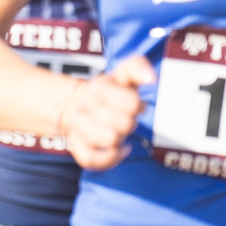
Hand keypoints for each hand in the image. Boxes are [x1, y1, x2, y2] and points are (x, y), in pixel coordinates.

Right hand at [60, 55, 151, 170]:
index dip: (137, 106)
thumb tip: (151, 78)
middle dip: (130, 123)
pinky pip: (90, 159)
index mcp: (98, 87)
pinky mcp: (76, 145)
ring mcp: (79, 126)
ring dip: (120, 138)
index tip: (133, 103)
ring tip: (117, 131)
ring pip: (110, 140)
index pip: (131, 103)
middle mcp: (86, 106)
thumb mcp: (122, 73)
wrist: (73, 103)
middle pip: (125, 124)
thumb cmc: (109, 91)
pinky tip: (119, 150)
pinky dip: (108, 158)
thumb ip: (138, 66)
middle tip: (124, 118)